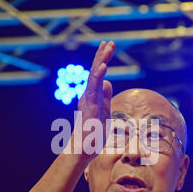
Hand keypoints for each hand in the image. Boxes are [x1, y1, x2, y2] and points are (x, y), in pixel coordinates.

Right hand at [73, 41, 114, 159]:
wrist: (83, 149)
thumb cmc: (92, 134)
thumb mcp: (104, 112)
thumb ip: (106, 97)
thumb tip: (109, 82)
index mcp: (93, 97)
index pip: (98, 76)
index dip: (102, 61)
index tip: (108, 48)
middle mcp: (88, 95)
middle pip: (95, 72)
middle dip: (102, 55)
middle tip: (109, 42)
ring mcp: (88, 100)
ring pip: (94, 76)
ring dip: (101, 60)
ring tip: (108, 47)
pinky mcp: (89, 106)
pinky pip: (93, 89)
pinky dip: (98, 76)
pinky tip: (103, 65)